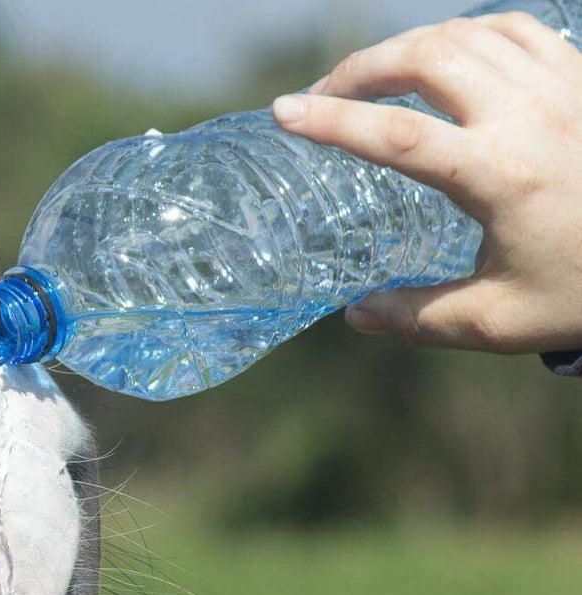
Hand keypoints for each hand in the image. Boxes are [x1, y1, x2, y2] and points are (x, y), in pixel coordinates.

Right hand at [270, 13, 581, 353]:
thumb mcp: (496, 322)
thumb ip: (418, 319)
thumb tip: (355, 314)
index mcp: (500, 177)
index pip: (396, 134)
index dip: (332, 120)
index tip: (283, 111)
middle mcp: (530, 117)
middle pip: (425, 57)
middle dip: (360, 68)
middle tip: (323, 95)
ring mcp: (561, 87)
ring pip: (463, 33)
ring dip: (404, 49)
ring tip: (372, 80)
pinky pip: (511, 29)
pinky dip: (463, 34)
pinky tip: (442, 61)